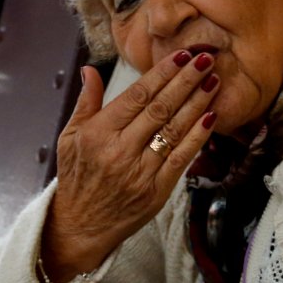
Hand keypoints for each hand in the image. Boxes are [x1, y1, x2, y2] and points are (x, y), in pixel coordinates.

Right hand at [41, 50, 219, 282]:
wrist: (81, 226)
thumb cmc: (77, 177)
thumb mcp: (69, 137)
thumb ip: (86, 102)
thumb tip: (92, 69)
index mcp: (98, 133)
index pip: (136, 96)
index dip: (161, 74)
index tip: (181, 56)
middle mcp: (119, 150)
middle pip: (160, 109)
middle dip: (185, 81)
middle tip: (206, 59)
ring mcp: (140, 171)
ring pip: (174, 130)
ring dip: (197, 103)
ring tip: (213, 81)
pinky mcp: (157, 190)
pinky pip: (182, 158)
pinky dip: (198, 136)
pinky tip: (211, 116)